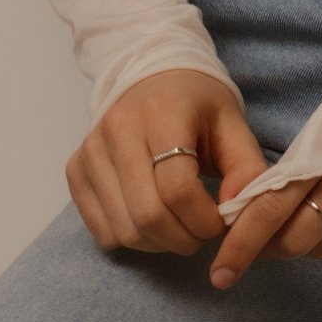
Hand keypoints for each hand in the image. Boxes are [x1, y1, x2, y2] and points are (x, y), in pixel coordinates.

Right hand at [67, 69, 266, 259]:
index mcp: (161, 113)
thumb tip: (235, 212)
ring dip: (158, 242)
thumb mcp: (234, 126)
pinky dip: (131, 237)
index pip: (178, 190)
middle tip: (200, 232)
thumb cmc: (197, 105)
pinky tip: (150, 219)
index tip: (219, 222)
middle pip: (148, 215)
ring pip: (124, 229)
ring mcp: (90, 151)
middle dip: (183, 238)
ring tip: (178, 225)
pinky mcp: (75, 170)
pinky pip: (102, 230)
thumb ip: (246, 170)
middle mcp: (117, 129)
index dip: (204, 221)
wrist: (153, 79)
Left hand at [209, 171, 321, 290]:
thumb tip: (247, 214)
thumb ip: (288, 172)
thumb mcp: (320, 132)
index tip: (219, 272)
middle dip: (268, 248)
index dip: (241, 244)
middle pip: (297, 239)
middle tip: (253, 245)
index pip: (271, 209)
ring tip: (299, 225)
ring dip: (303, 246)